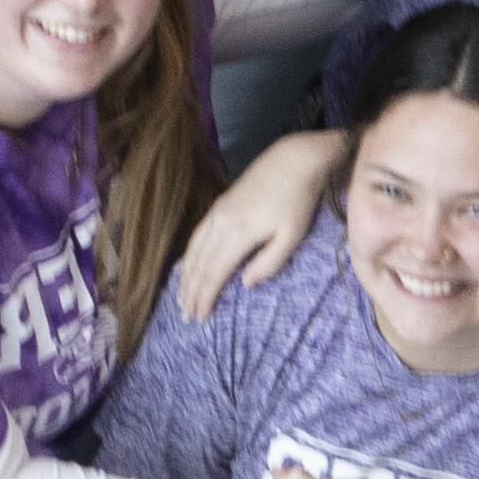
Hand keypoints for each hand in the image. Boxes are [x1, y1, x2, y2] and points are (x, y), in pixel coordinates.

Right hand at [167, 129, 345, 321]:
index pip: (214, 273)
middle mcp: (220, 223)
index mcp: (239, 233)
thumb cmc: (298, 201)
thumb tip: (244, 284)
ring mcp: (216, 212)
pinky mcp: (219, 205)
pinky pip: (196, 236)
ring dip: (186, 276)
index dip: (205, 297)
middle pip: (199, 264)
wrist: (293, 160)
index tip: (200, 318)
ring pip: (193, 250)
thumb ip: (269, 263)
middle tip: (186, 316)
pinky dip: (188, 256)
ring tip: (181, 298)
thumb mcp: (292, 236)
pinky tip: (186, 266)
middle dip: (191, 292)